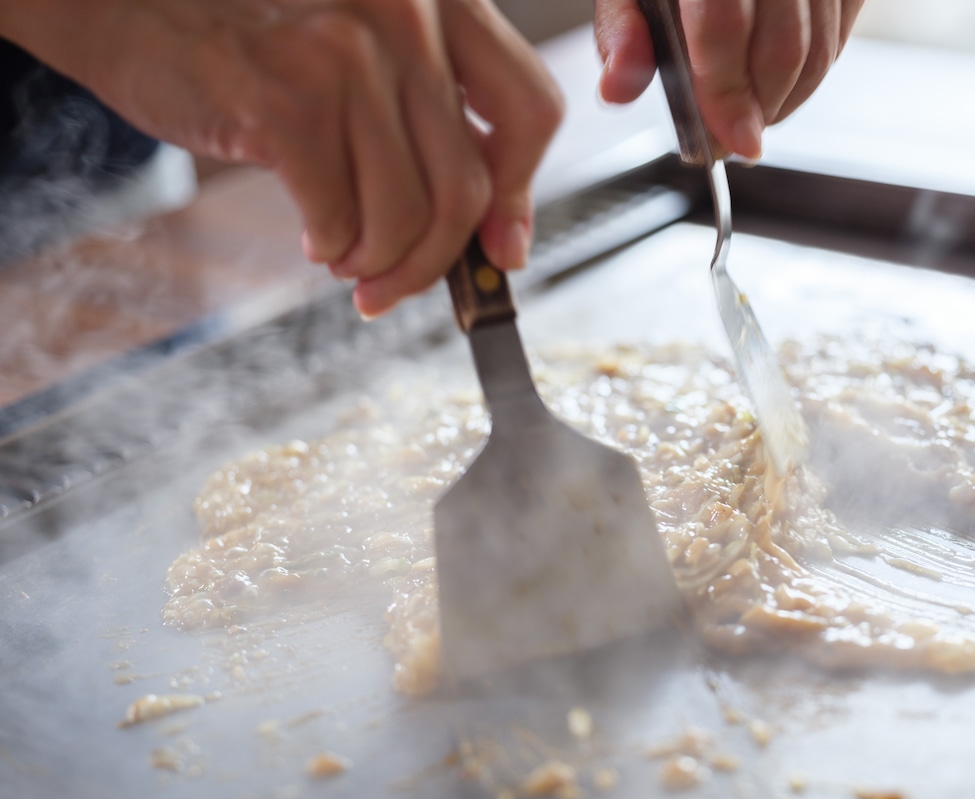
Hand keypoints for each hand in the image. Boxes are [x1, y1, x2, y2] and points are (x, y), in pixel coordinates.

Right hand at [0, 0, 562, 316]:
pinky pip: (341, 216)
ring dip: (379, 261)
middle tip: (397, 286)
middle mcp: (406, 16)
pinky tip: (315, 236)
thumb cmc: (256, 46)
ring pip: (408, 212)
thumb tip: (496, 227)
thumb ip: (433, 124)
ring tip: (347, 256)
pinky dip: (332, 247)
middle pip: (468, 184)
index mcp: (440, 4)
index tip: (502, 248)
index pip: (532, 107)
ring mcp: (346, 52)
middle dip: (437, 260)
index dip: (522, 194)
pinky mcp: (287, 96)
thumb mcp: (368, 63)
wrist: (134, 13)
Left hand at [594, 0, 863, 157]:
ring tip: (754, 115)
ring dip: (788, 100)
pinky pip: (841, 34)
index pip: (724, 25)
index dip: (727, 94)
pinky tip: (781, 81)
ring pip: (821, 48)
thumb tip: (619, 88)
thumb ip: (623, 30)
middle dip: (760, 109)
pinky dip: (813, 71)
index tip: (729, 142)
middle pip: (784, 47)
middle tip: (734, 138)